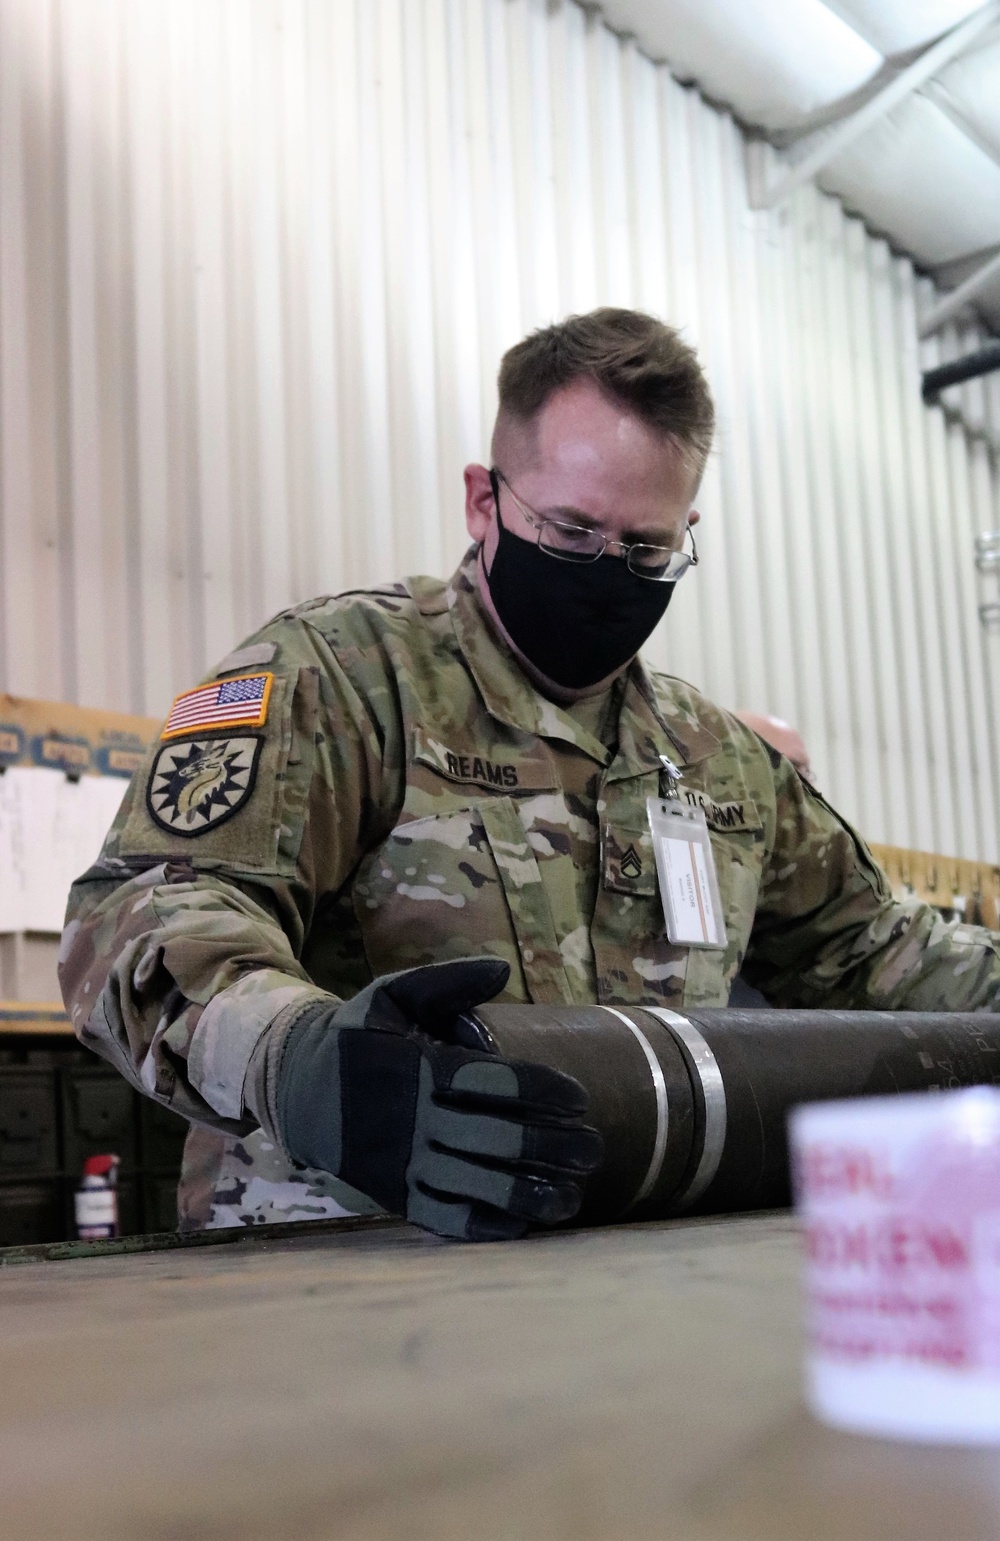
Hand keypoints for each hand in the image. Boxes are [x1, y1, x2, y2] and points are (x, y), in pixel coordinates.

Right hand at [274, 958, 602, 1239]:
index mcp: (418, 1069)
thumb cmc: (357, 1040)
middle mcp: (414, 1121)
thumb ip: (445, 982)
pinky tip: (524, 1226)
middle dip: (552, 1145)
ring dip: (530, 1193)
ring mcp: (405, 1164)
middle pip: (496, 1137)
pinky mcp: (396, 1196)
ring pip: (477, 1185)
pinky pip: (446, 1219)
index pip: (493, 1082)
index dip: (542, 1090)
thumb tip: (501, 969)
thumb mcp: (389, 996)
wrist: (297, 1092)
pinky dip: (485, 1226)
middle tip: (594, 1148)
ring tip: (573, 1196)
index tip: (579, 1099)